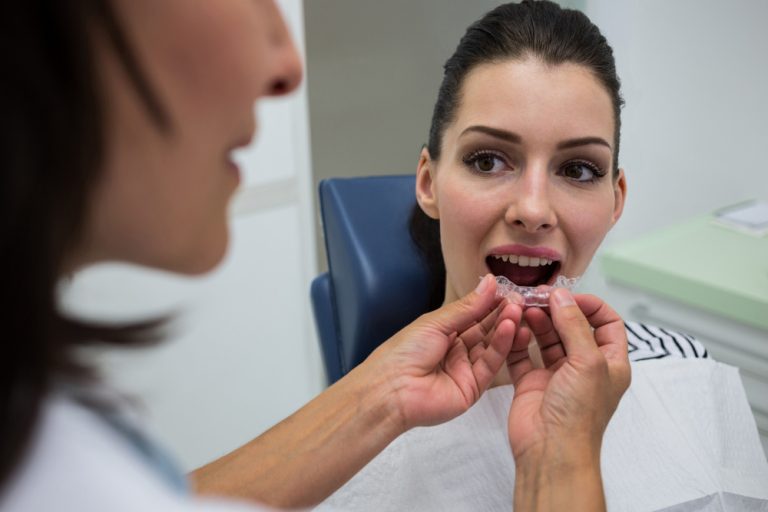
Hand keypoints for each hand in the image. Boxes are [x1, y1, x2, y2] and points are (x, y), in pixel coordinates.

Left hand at [364, 274, 524, 429]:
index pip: (473, 315)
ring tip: (518, 310)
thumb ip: (467, 306)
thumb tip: (491, 283)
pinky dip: (502, 345)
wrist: (391, 390)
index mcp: (443, 332)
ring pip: (491, 346)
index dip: (491, 303)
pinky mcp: (473, 387)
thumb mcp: (436, 322)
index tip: (510, 290)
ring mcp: (466, 369)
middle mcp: (456, 350)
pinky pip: (491, 364)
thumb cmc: (404, 352)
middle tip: (520, 299)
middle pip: (485, 330)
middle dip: (502, 314)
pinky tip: (510, 328)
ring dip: (505, 328)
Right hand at [507, 289, 630, 461]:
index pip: (606, 323)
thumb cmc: (579, 417)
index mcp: (610, 363)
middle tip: (539, 297)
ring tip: (525, 308)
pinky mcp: (532, 382)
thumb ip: (574, 325)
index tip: (569, 296)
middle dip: (557, 309)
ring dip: (536, 321)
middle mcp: (584, 367)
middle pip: (572, 326)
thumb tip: (563, 297)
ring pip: (546, 337)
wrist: (551, 451)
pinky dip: (518, 339)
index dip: (590, 305)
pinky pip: (523, 354)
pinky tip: (515, 328)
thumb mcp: (587, 362)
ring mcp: (557, 375)